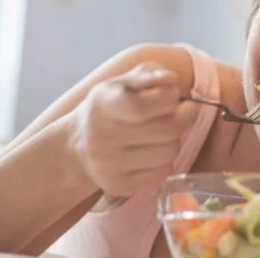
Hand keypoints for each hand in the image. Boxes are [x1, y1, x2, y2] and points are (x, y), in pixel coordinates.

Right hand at [68, 63, 197, 197]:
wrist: (78, 144)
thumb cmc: (111, 105)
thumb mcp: (123, 81)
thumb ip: (150, 73)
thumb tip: (171, 79)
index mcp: (102, 104)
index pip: (143, 106)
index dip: (169, 98)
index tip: (172, 95)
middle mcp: (102, 137)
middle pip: (169, 129)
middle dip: (182, 117)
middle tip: (175, 113)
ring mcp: (108, 165)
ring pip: (171, 151)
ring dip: (174, 139)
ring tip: (160, 132)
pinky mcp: (119, 186)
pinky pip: (164, 173)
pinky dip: (166, 160)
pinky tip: (152, 151)